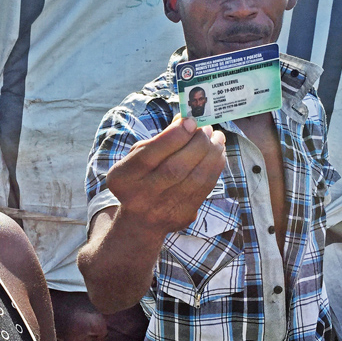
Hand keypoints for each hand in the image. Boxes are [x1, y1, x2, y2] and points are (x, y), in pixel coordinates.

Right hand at [106, 115, 225, 238]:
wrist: (141, 221)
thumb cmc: (140, 179)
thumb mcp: (138, 158)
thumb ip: (160, 139)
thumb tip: (186, 119)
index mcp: (124, 177)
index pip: (148, 155)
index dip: (173, 137)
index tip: (190, 121)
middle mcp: (140, 195)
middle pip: (174, 168)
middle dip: (197, 144)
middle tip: (207, 129)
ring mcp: (163, 209)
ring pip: (194, 179)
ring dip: (211, 154)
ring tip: (217, 138)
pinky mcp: (183, 215)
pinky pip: (204, 189)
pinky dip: (215, 168)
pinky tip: (218, 154)